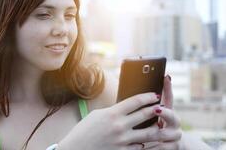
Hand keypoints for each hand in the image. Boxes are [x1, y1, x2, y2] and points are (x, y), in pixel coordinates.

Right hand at [58, 92, 179, 149]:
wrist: (75, 149)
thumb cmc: (83, 131)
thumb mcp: (97, 116)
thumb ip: (113, 111)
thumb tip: (126, 108)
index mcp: (111, 114)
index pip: (135, 101)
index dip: (147, 97)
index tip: (154, 95)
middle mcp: (119, 126)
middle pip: (145, 115)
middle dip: (156, 109)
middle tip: (162, 107)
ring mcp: (122, 141)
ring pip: (148, 133)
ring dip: (157, 128)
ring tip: (163, 124)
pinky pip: (140, 147)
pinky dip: (145, 143)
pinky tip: (148, 140)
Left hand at [144, 75, 182, 148]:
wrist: (168, 144)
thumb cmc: (152, 127)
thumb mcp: (150, 116)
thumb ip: (144, 107)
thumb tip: (132, 90)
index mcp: (166, 111)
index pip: (168, 97)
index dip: (168, 87)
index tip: (165, 77)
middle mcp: (173, 122)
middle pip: (172, 115)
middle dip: (165, 112)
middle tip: (156, 109)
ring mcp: (175, 135)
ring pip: (166, 133)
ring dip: (157, 132)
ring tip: (152, 128)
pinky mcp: (173, 147)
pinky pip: (162, 148)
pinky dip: (152, 147)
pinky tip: (145, 147)